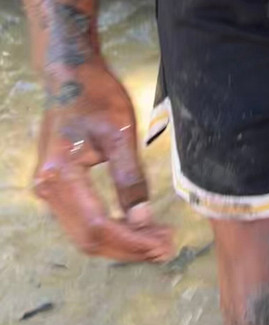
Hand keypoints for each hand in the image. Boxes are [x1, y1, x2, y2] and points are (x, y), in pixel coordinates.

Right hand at [33, 63, 174, 262]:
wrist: (70, 76)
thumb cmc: (96, 97)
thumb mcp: (120, 134)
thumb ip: (129, 178)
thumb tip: (142, 218)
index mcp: (59, 174)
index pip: (98, 224)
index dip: (131, 241)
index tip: (162, 245)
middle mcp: (46, 188)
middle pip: (89, 237)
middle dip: (129, 247)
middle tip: (167, 248)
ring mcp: (48, 190)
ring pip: (84, 233)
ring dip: (121, 242)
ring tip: (158, 241)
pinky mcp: (56, 188)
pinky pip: (82, 220)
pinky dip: (110, 229)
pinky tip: (138, 228)